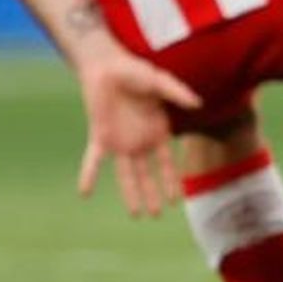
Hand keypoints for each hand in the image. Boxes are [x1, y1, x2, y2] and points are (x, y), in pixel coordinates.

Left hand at [73, 46, 202, 217]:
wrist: (107, 66)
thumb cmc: (135, 72)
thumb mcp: (160, 81)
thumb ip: (177, 92)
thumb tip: (197, 104)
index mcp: (157, 132)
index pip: (166, 163)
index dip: (171, 181)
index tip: (177, 199)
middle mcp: (139, 142)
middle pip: (147, 175)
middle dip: (152, 195)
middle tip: (157, 215)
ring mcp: (120, 141)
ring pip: (126, 174)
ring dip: (130, 194)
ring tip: (136, 215)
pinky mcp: (100, 136)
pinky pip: (93, 160)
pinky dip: (89, 175)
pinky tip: (85, 192)